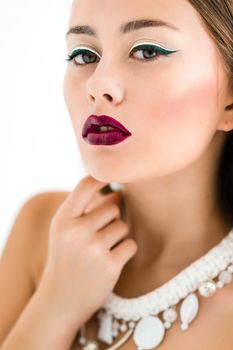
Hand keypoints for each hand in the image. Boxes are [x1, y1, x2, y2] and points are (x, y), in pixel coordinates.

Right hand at [37, 175, 137, 329]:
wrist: (60, 300)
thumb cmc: (66, 259)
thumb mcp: (65, 232)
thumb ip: (85, 210)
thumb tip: (118, 193)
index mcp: (63, 220)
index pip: (85, 186)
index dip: (100, 179)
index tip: (110, 183)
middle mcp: (76, 231)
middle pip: (112, 208)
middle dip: (112, 219)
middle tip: (100, 235)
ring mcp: (93, 248)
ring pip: (123, 226)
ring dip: (118, 236)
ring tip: (102, 250)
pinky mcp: (109, 265)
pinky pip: (130, 245)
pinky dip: (125, 251)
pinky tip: (111, 261)